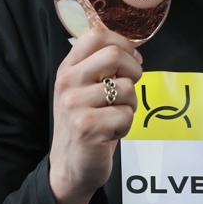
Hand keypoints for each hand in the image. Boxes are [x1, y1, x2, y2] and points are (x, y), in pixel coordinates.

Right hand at [48, 28, 143, 203]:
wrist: (70, 168)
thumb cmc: (86, 124)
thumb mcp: (85, 89)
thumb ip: (102, 67)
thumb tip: (135, 52)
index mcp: (68, 68)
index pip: (95, 35)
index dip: (122, 43)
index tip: (130, 59)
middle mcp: (67, 82)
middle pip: (115, 55)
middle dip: (134, 71)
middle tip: (128, 89)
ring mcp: (74, 104)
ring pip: (127, 88)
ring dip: (130, 105)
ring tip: (114, 117)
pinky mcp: (87, 126)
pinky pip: (127, 115)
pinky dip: (126, 126)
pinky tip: (110, 133)